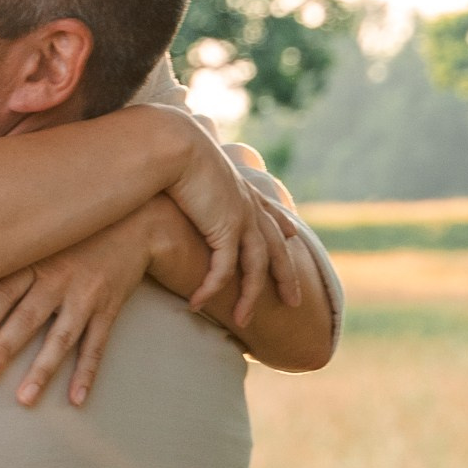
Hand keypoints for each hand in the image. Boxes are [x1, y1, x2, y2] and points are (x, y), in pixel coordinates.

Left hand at [0, 208, 164, 407]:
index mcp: (37, 261)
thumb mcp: (43, 235)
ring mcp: (86, 297)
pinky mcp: (108, 310)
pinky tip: (76, 399)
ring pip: (61, 338)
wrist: (137, 222)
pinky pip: (96, 346)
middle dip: (6, 348)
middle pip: (28, 318)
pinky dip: (86, 373)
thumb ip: (13, 256)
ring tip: (25, 398)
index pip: (6, 290)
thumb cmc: (76, 232)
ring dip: (43, 369)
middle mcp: (60, 279)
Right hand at [165, 122, 303, 327]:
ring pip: (256, 268)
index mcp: (242, 190)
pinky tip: (197, 304)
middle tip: (295, 301)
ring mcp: (241, 219)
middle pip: (275, 249)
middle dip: (286, 276)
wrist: (174, 145)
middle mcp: (248, 206)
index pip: (270, 212)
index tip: (293, 234)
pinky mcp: (225, 229)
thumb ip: (192, 177)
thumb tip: (181, 176)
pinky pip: (223, 270)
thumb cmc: (172, 152)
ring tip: (243, 322)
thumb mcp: (189, 167)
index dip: (283, 225)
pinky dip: (211, 289)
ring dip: (249, 298)